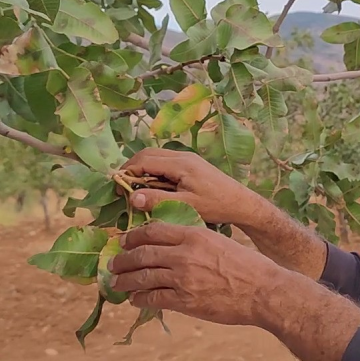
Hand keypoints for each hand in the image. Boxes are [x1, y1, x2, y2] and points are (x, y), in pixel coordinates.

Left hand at [106, 221, 287, 327]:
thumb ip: (194, 241)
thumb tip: (172, 245)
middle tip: (113, 263)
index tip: (124, 240)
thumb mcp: (218, 241)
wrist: (262, 290)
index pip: (153, 231)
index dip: (133, 236)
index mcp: (193, 235)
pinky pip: (153, 298)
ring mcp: (182, 278)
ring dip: (125, 280)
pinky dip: (140, 299)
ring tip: (116, 283)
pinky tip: (135, 299)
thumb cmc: (246, 266)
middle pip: (142, 254)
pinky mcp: (184, 300)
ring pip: (142, 277)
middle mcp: (184, 254)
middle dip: (123, 259)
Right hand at [120, 148, 267, 227]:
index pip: (144, 160)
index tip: (118, 188)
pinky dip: (154, 171)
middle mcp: (182, 156)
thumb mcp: (186, 206)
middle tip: (122, 187)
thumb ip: (158, 200)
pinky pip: (165, 162)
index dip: (127, 172)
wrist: (241, 202)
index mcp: (180, 163)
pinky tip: (152, 188)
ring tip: (135, 189)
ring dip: (143, 169)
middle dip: (132, 168)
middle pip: (147, 154)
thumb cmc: (216, 206)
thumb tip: (132, 197)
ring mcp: (187, 158)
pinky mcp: (190, 164)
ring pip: (156, 156)